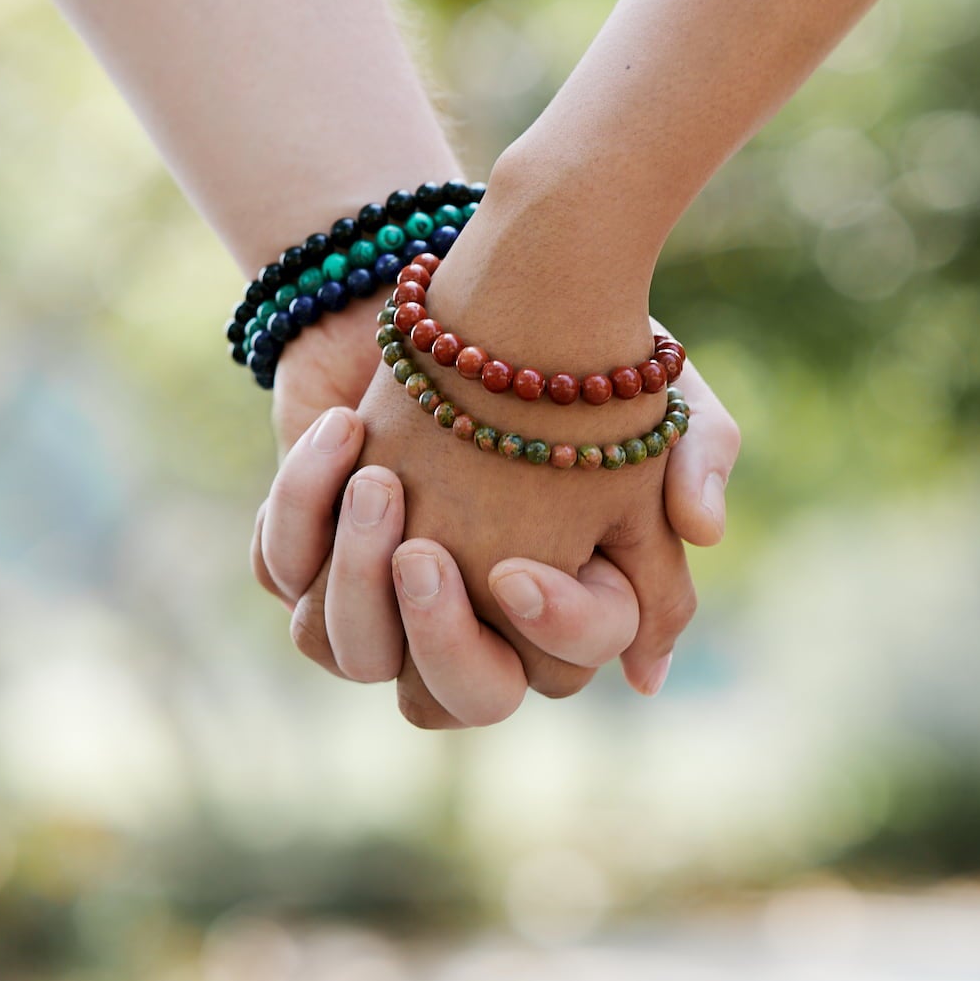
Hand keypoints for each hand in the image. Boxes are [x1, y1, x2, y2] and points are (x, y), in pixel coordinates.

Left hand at [254, 343, 739, 726]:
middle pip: (455, 700)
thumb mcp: (658, 397)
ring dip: (353, 571)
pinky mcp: (310, 538)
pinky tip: (343, 429)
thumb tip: (651, 663)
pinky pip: (285, 569)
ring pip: (348, 649)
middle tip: (423, 553)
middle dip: (437, 637)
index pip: (559, 668)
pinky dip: (300, 505)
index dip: (548, 631)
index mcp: (556, 600)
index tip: (518, 569)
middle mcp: (468, 613)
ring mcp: (381, 585)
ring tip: (376, 475)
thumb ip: (694, 478)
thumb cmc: (572, 351)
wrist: (461, 281)